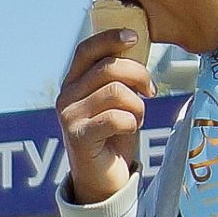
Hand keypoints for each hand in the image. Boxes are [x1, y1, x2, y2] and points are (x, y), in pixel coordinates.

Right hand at [55, 28, 156, 204]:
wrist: (102, 178)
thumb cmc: (112, 135)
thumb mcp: (115, 100)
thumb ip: (118, 76)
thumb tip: (136, 47)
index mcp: (73, 82)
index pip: (87, 49)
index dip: (110, 38)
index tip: (134, 37)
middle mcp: (66, 96)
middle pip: (108, 68)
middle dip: (138, 75)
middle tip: (151, 91)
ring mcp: (69, 116)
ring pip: (116, 92)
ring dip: (137, 105)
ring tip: (137, 117)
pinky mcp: (78, 136)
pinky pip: (116, 118)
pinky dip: (131, 122)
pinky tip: (130, 129)